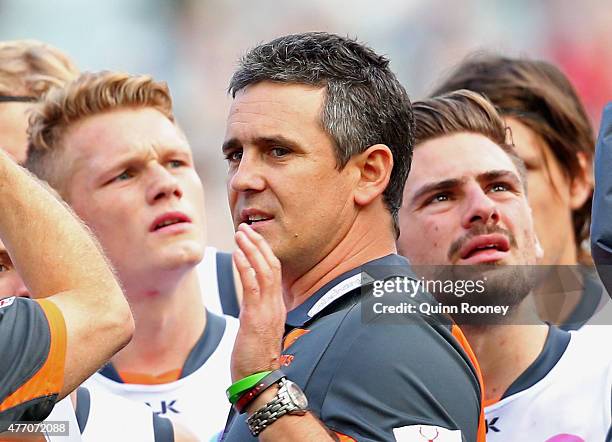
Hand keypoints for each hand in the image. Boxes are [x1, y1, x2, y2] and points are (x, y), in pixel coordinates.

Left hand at [231, 223, 285, 380]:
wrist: (259, 380)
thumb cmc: (255, 359)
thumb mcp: (259, 331)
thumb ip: (258, 314)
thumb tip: (250, 305)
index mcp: (277, 307)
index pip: (274, 272)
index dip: (264, 252)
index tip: (253, 238)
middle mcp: (276, 304)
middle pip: (272, 265)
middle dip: (259, 244)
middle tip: (246, 228)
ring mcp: (268, 310)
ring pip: (264, 270)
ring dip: (251, 249)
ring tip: (241, 233)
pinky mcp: (256, 316)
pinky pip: (252, 284)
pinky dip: (245, 265)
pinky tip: (237, 252)